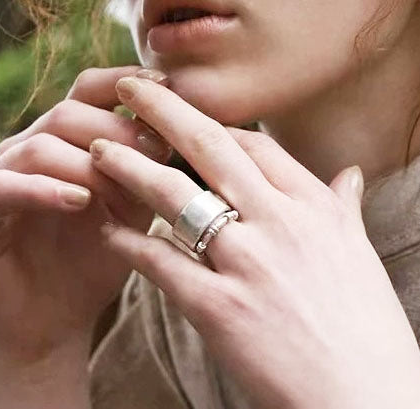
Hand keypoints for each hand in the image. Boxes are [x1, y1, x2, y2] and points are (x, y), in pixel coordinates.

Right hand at [0, 66, 171, 371]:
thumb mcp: (131, 209)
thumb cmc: (97, 258)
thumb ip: (145, 171)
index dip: (124, 81)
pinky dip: (44, 191)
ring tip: (119, 187)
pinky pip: (4, 187)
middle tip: (153, 150)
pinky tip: (79, 201)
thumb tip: (177, 132)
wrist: (56, 318)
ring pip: (39, 146)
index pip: (89, 91)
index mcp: (65, 141)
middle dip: (114, 129)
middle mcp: (28, 149)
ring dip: (84, 163)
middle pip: (68, 113)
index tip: (164, 83)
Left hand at [90, 76, 419, 408]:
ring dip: (130, 167)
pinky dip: (129, 243)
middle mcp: (278, 222)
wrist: (365, 397)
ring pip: (174, 194)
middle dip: (163, 110)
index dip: (211, 121)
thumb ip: (343, 207)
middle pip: (209, 146)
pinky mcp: (220, 308)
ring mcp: (247, 263)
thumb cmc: (364, 324)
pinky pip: (161, 262)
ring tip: (98, 150)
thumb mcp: (358, 253)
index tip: (181, 112)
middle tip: (129, 85)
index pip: (253, 143)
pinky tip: (107, 230)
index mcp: (311, 206)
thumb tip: (349, 175)